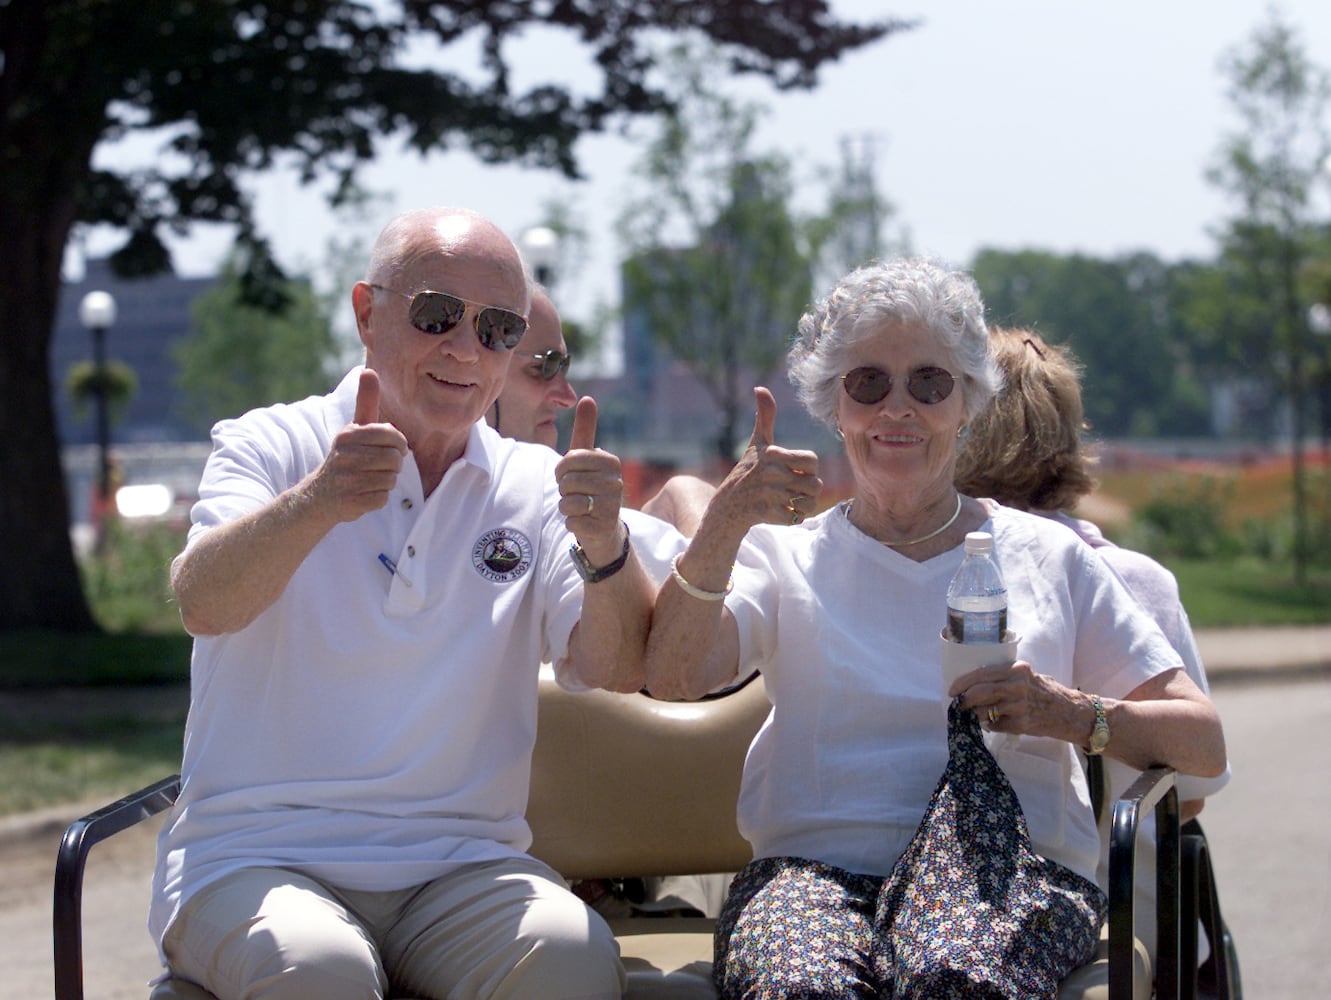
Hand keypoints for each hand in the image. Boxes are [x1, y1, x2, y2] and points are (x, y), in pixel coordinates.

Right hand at [308, 368, 406, 522]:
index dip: (399, 444)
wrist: (319, 495)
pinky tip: (363, 493)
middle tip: (379, 466)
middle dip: (393, 465)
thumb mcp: (353, 428)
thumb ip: (365, 401)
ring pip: (390, 479)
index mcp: (348, 435)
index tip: (391, 448)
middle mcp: (345, 456)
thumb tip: (369, 370)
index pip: (392, 435)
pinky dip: (377, 498)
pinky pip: (382, 499)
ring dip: (385, 482)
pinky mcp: (350, 501)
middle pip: (394, 459)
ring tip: (369, 479)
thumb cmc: (346, 457)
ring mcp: (346, 480)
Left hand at [555, 397, 626, 564]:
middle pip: (567, 481)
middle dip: (564, 489)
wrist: (603, 528)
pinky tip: (583, 522)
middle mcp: (616, 482)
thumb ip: (586, 429)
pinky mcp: (604, 526)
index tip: (570, 476)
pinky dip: (571, 522)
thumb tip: (587, 398)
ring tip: (580, 507)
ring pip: (568, 501)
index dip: (562, 470)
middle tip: (576, 494)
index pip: (569, 459)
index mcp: (610, 461)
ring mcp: (612, 505)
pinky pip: (571, 520)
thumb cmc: (590, 488)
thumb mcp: (587, 459)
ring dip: (566, 506)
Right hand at [710, 387, 821, 531]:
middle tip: (792, 488)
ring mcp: (768, 495)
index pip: (812, 461)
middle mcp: (770, 473)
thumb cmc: (747, 471)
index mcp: (772, 455)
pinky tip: (782, 511)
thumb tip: (760, 388)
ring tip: (790, 500)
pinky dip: (793, 518)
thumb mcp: (756, 444)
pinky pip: (797, 518)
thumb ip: (764, 417)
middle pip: (815, 484)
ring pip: (808, 502)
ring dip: (803, 504)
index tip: (795, 470)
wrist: (728, 505)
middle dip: (807, 488)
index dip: (808, 468)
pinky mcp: (766, 514)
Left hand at [951, 660, 1073, 737]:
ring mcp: (1019, 707)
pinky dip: (990, 724)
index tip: (953, 690)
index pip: (982, 674)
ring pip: (984, 711)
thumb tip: (973, 683)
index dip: (963, 682)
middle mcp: (1018, 686)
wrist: (1070, 713)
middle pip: (979, 692)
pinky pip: (995, 725)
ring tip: (973, 714)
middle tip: (957, 705)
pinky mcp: (1020, 725)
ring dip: (974, 714)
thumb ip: (1004, 677)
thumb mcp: (1026, 676)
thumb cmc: (1045, 692)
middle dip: (963, 700)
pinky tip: (994, 722)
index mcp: (1017, 670)